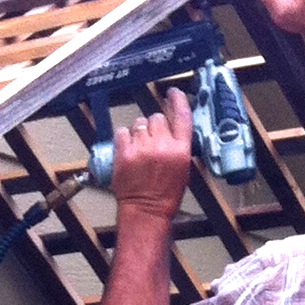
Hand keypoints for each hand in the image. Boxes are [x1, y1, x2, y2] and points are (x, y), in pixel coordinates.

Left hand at [111, 87, 192, 220]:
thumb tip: (170, 129)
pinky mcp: (124, 153)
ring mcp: (142, 148)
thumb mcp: (182, 168)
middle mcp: (162, 145)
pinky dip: (124, 138)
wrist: (147, 211)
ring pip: (139, 123)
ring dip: (138, 132)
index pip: (182, 115)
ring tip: (139, 149)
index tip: (172, 93)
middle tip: (150, 142)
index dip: (177, 100)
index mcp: (181, 149)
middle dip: (153, 126)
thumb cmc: (166, 194)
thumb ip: (177, 146)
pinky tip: (127, 150)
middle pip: (156, 118)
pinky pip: (122, 132)